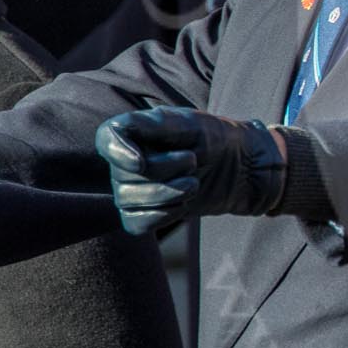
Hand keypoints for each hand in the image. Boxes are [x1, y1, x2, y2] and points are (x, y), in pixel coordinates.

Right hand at [96, 107, 286, 236]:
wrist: (241, 167)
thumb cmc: (215, 138)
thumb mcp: (189, 124)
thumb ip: (153, 126)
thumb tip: (120, 144)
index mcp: (134, 131)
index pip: (106, 138)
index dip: (118, 153)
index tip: (141, 163)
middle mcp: (126, 159)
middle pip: (123, 175)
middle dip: (165, 171)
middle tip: (193, 161)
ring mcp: (132, 188)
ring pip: (128, 201)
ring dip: (169, 194)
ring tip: (194, 182)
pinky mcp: (144, 212)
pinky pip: (136, 223)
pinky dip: (164, 215)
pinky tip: (184, 203)